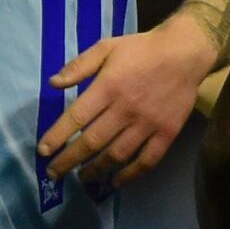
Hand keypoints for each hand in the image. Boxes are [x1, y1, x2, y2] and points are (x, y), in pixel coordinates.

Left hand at [41, 14, 216, 185]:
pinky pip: (147, 160)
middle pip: (92, 142)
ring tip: (81, 178)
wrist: (186, 52)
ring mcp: (148, 124)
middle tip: (54, 173)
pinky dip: (131, 174)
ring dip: (96, 170)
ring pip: (117, 155)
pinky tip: (116, 181)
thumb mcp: (106, 47)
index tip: (43, 151)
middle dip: (69, 161)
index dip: (57, 137)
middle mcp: (126, 109)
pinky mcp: (167, 133)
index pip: (76, 118)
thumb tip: (53, 83)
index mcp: (108, 87)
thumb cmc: (142, 49)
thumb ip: (79, 66)